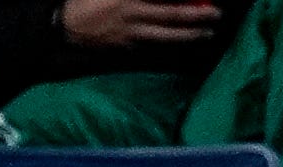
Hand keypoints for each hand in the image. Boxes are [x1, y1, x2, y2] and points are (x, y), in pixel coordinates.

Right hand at [61, 0, 221, 45]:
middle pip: (172, 15)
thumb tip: (164, 0)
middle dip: (196, 15)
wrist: (66, 25)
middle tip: (216, 14)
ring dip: (189, 34)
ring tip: (206, 33)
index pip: (165, 1)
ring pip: (167, 34)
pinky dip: (170, 41)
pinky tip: (182, 39)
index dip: (185, 2)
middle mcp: (134, 14)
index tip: (203, 0)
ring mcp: (132, 33)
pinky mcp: (127, 46)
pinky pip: (154, 43)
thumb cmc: (88, 0)